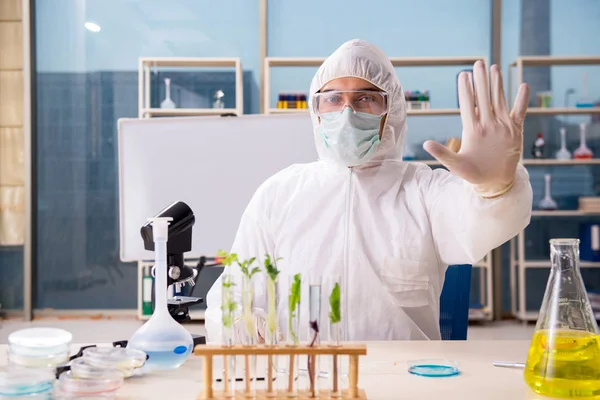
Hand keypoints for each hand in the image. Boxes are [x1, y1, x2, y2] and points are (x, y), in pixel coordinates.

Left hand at [423, 61, 529, 197]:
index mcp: (472, 130)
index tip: (462, 75)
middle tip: (478, 62)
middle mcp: (486, 124)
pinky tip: (522, 86)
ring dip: (497, 85)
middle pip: (483, 98)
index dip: (465, 90)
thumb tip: (426, 143)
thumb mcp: (456, 165)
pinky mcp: (514, 131)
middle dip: (481, 81)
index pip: (468, 105)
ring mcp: (501, 126)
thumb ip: (443, 153)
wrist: (493, 181)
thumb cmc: (473, 174)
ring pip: (499, 101)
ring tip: (495, 68)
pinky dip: (521, 100)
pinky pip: (519, 112)